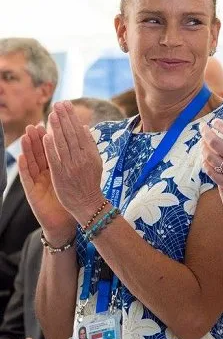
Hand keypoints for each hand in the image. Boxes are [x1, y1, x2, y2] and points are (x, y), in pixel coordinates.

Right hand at [19, 123, 76, 243]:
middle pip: (41, 153)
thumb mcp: (75, 175)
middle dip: (38, 138)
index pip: (54, 148)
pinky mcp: (32, 192)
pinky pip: (27, 178)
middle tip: (35, 123)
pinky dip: (24, 167)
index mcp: (56, 167)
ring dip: (28, 148)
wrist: (68, 218)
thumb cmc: (72, 196)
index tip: (53, 120)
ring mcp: (38, 181)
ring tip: (26, 135)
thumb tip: (85, 139)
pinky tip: (22, 157)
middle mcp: (45, 173)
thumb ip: (77, 159)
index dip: (52, 134)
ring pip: (31, 162)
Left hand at [43, 101, 104, 222]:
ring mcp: (71, 166)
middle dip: (64, 118)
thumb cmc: (90, 182)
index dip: (72, 117)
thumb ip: (90, 145)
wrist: (89, 203)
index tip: (67, 105)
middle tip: (58, 104)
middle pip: (71, 134)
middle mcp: (81, 158)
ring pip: (63, 144)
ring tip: (51, 114)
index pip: (80, 131)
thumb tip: (84, 126)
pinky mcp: (61, 175)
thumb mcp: (96, 162)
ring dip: (57, 128)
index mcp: (90, 154)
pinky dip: (51, 147)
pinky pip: (55, 158)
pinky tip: (46, 136)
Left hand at [200, 117, 222, 213]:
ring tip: (202, 142)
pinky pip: (212, 173)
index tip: (215, 121)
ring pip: (210, 157)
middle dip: (205, 132)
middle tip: (202, 127)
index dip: (219, 124)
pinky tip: (205, 158)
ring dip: (203, 147)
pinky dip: (205, 164)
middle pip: (215, 143)